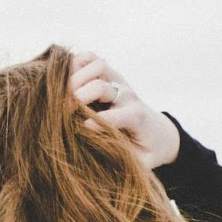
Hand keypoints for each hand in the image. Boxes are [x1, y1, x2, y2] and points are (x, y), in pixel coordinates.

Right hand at [69, 50, 179, 169]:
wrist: (158, 132)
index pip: (118, 115)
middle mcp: (127, 95)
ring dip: (76, 78)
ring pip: (96, 66)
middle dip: (79, 97)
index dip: (96, 122)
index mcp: (136, 117)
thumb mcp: (141, 162)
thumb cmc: (145, 151)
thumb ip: (125, 158)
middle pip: (101, 87)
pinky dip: (76, 64)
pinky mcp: (110, 74)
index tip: (81, 128)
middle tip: (64, 111)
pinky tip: (67, 81)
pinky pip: (90, 59)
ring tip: (65, 94)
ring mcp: (118, 81)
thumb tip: (100, 156)